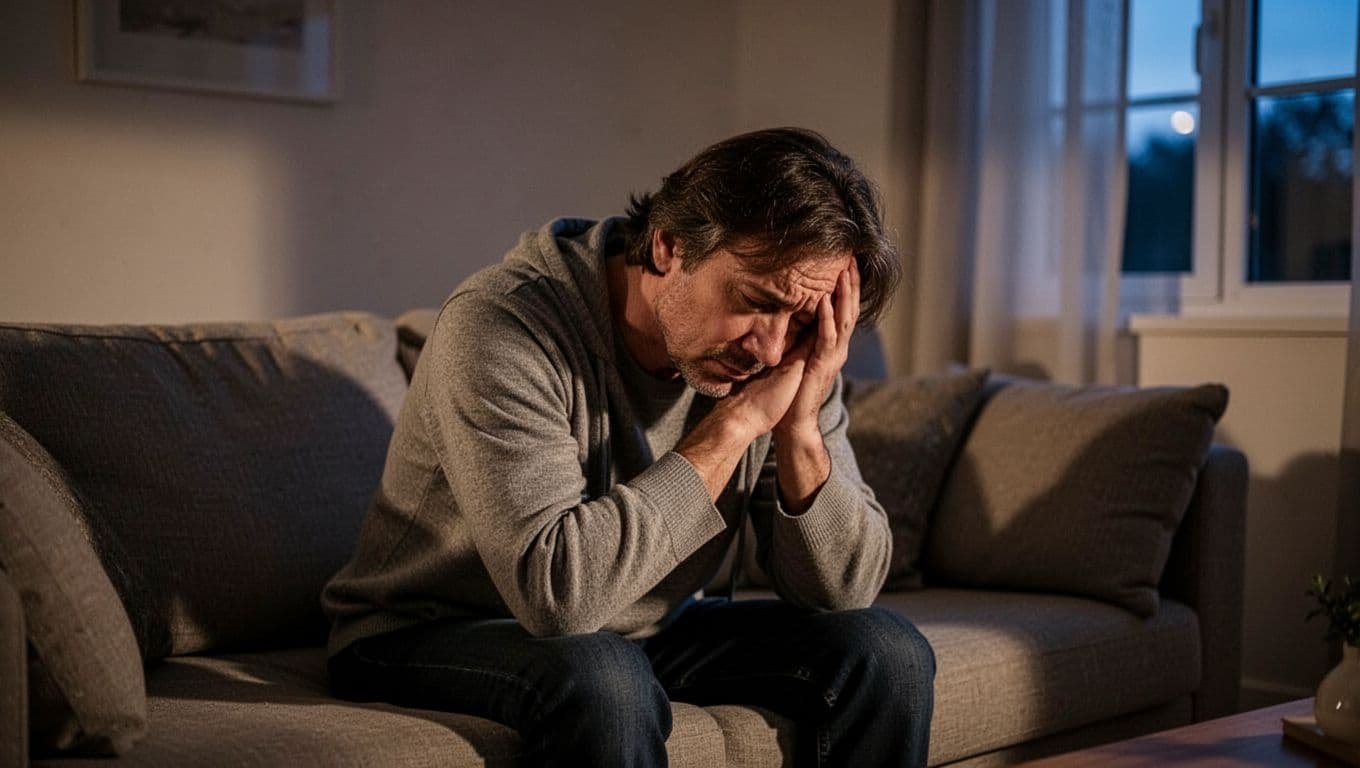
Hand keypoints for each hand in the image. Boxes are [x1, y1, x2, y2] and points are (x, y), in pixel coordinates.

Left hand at [773, 259, 859, 442]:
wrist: (793, 421)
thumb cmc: (792, 390)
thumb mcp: (798, 357)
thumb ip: (802, 339)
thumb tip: (796, 318)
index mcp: (833, 346)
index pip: (843, 311)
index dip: (847, 288)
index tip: (846, 264)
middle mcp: (838, 349)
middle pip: (849, 310)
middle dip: (851, 284)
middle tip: (852, 259)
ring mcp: (833, 356)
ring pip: (843, 319)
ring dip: (844, 295)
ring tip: (844, 272)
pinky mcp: (822, 364)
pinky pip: (826, 336)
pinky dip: (827, 317)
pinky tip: (826, 300)